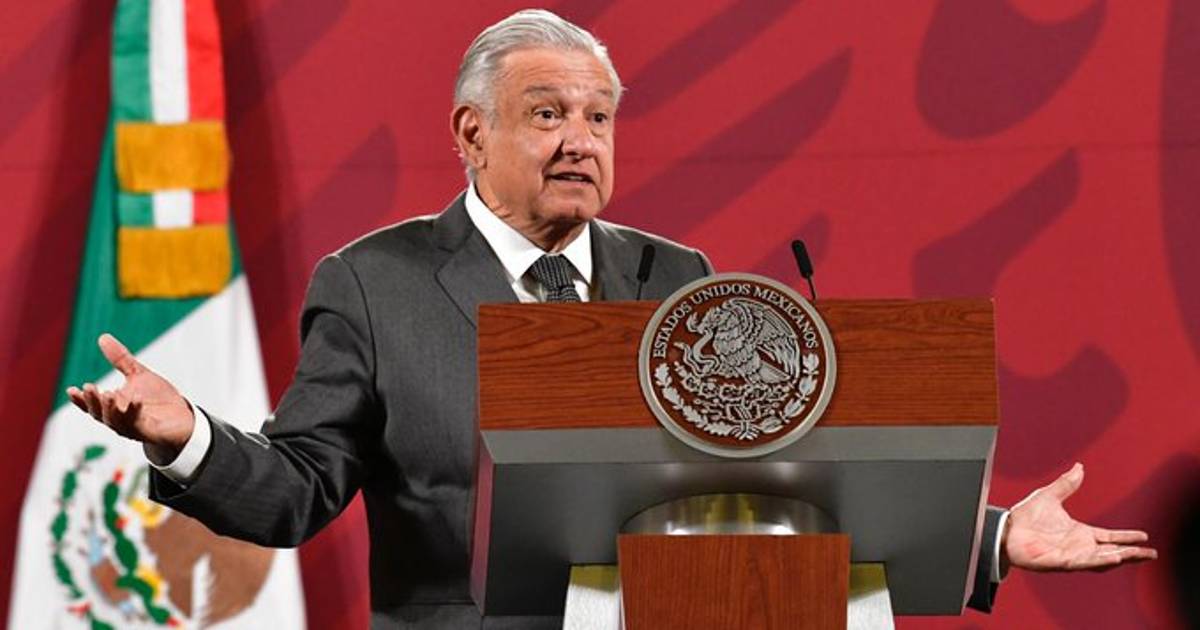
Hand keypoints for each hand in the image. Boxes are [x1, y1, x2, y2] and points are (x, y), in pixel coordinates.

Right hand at [66, 333, 194, 462]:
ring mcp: (132, 427)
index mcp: (113, 406)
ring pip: (115, 421)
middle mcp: (118, 419)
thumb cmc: (158, 398)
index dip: (80, 399)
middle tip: (89, 387)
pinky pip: (137, 424)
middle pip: (99, 413)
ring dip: (110, 409)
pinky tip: (136, 401)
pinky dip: (134, 413)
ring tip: (109, 393)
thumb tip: (103, 337)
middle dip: (92, 401)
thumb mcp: (138, 374)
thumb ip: (120, 359)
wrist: (183, 416)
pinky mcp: (148, 431)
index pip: (91, 405)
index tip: (71, 389)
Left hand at [1002, 462, 1156, 573]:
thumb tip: (1079, 467)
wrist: (1005, 529)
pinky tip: (1112, 557)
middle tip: (1151, 554)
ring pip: (1101, 560)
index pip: (1110, 536)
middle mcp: (1079, 546)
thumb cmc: (1025, 517)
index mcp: (1080, 533)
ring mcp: (1071, 555)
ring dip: (1119, 557)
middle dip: (1132, 553)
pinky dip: (1098, 561)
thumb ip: (1066, 484)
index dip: (1127, 537)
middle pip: (1112, 551)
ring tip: (1137, 555)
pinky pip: (1083, 563)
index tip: (1144, 536)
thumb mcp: (1049, 496)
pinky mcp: (1060, 562)